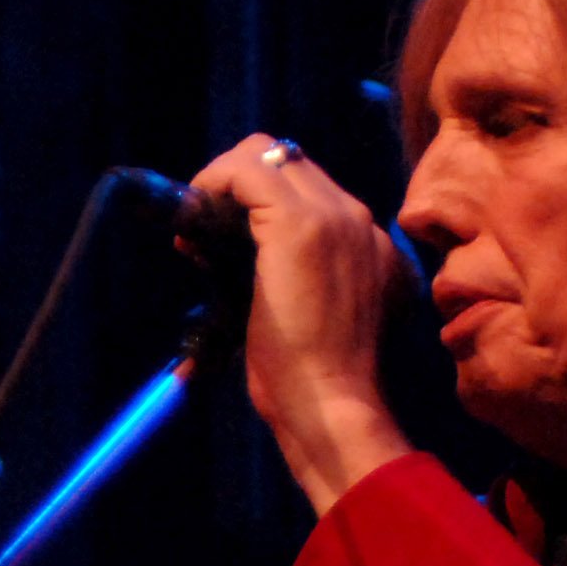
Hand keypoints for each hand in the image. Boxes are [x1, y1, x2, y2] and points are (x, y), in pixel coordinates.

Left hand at [187, 133, 415, 513]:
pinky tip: (192, 220)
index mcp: (374, 248)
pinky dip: (211, 184)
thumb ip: (294, 285)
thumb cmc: (317, 392)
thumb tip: (236, 262)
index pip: (313, 192)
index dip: (259, 205)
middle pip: (291, 163)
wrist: (335, 410)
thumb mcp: (314, 327)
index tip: (220, 241)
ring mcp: (336, 217)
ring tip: (194, 228)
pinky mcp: (301, 224)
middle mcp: (362, 222)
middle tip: (201, 230)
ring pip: (269, 155)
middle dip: (238, 188)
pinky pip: (246, 171)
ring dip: (223, 184)